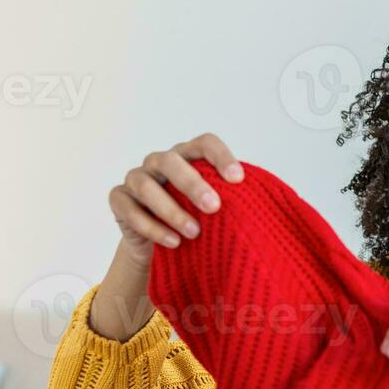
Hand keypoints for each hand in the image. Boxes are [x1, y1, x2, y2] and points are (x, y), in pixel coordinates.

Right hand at [108, 133, 242, 270]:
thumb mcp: (215, 209)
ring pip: (147, 186)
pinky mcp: (119, 200)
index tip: (238, 179)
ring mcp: (136, 179)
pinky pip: (130, 211)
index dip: (220, 156)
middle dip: (193, 183)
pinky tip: (173, 242)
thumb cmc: (194, 219)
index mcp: (187, 156)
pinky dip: (153, 228)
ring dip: (172, 210)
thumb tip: (270, 205)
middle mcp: (159, 162)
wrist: (158, 245)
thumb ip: (234, 200)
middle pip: (171, 161)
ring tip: (194, 232)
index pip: (204, 143)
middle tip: (214, 207)